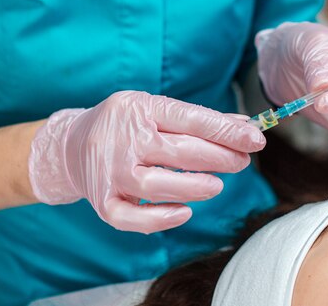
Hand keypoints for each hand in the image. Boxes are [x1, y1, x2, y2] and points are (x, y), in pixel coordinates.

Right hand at [28, 91, 264, 233]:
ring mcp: (110, 171)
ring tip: (217, 185)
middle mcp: (123, 139)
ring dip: (195, 187)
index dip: (227, 131)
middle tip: (242, 161)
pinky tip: (185, 212)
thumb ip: (198, 119)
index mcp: (140, 108)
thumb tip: (244, 128)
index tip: (256, 139)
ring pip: (157, 185)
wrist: (72, 146)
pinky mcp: (102, 201)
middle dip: (220, 158)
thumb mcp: (156, 109)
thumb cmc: (126, 125)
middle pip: (180, 151)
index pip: (192, 119)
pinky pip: (131, 217)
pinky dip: (160, 218)